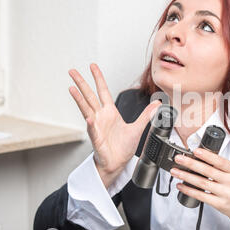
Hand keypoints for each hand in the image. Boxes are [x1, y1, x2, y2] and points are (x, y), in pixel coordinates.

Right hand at [68, 63, 160, 187]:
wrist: (118, 163)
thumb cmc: (123, 147)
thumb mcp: (138, 128)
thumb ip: (146, 115)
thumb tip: (157, 104)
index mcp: (110, 113)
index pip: (103, 91)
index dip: (98, 78)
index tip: (93, 66)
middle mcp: (101, 117)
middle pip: (89, 96)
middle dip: (81, 83)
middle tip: (72, 71)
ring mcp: (96, 126)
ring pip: (86, 109)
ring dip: (79, 99)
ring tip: (72, 88)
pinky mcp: (97, 138)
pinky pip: (93, 129)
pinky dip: (91, 123)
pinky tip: (89, 117)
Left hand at [170, 148, 229, 226]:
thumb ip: (221, 166)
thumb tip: (200, 157)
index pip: (220, 161)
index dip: (207, 155)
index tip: (195, 151)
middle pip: (208, 171)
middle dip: (191, 164)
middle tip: (179, 159)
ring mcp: (225, 193)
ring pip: (202, 183)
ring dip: (186, 176)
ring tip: (175, 171)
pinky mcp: (219, 204)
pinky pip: (201, 196)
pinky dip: (189, 190)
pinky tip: (181, 186)